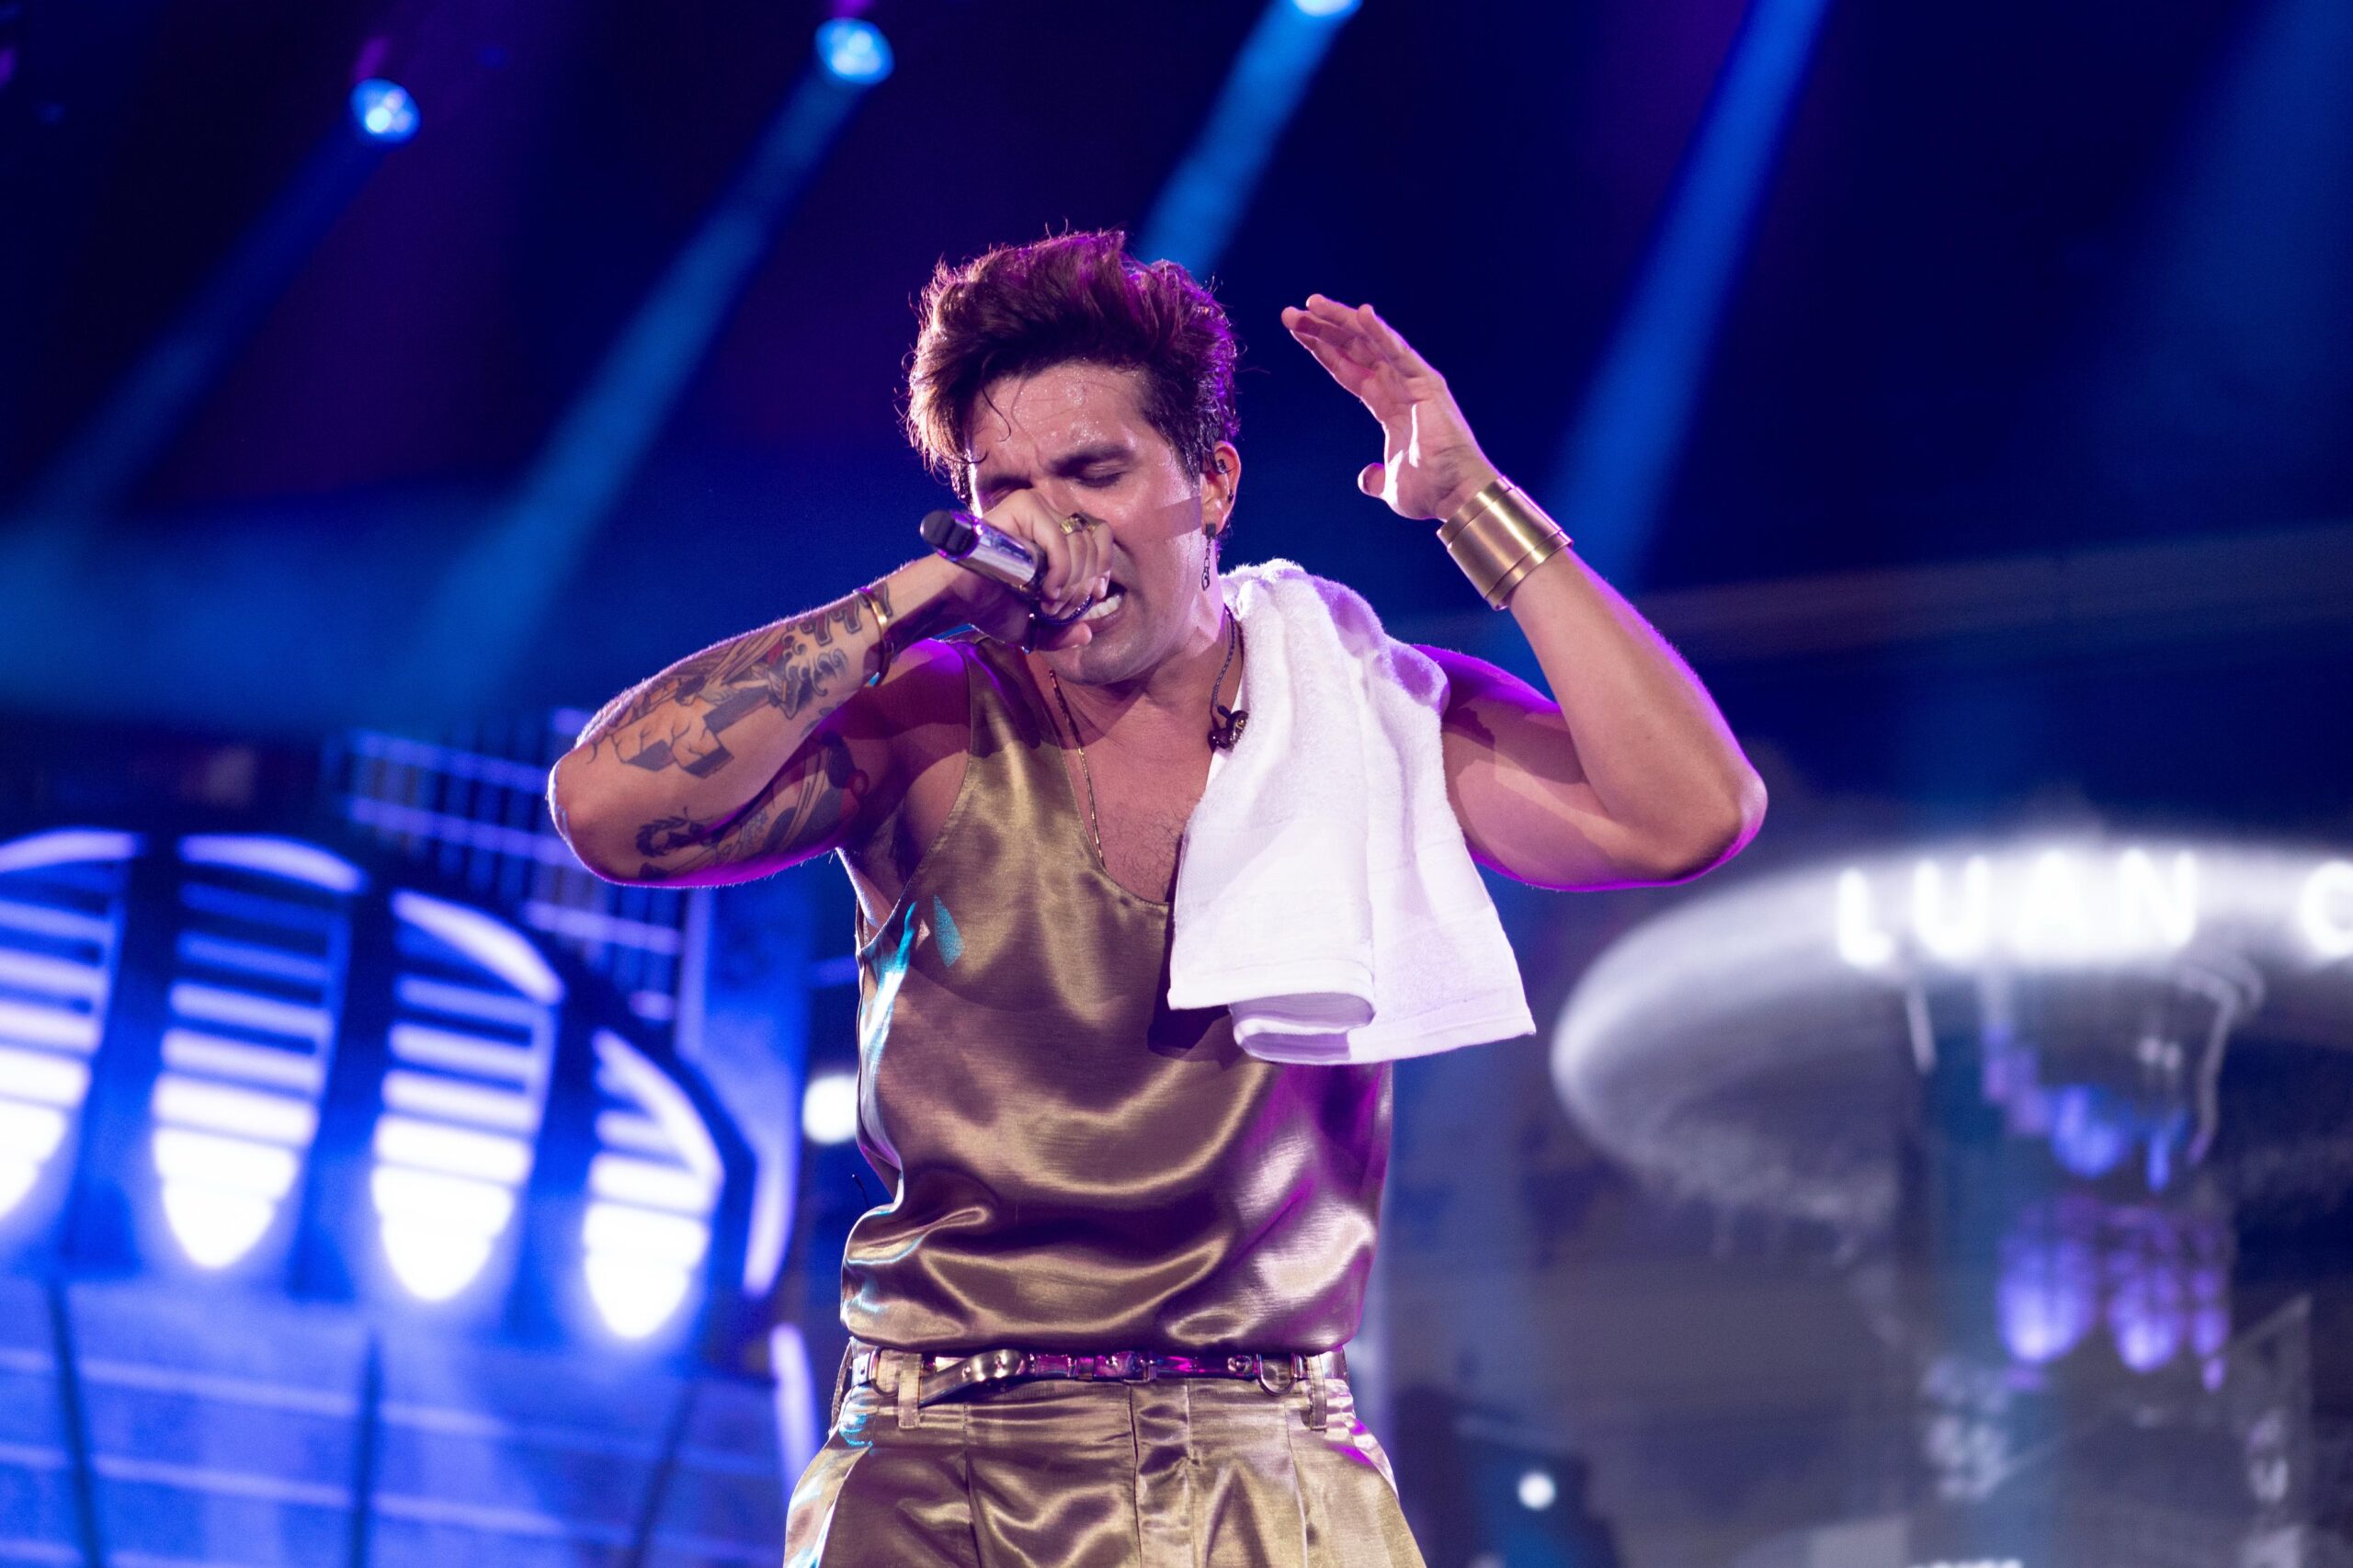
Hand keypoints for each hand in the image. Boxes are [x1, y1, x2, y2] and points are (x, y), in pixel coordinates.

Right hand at [937, 492, 1113, 650]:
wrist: (957, 597)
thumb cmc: (988, 606)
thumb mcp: (1032, 626)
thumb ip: (1060, 632)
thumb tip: (1087, 633)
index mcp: (1056, 533)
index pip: (1100, 535)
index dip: (1103, 567)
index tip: (1093, 596)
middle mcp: (1049, 514)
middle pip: (1094, 542)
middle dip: (1084, 585)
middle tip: (1061, 608)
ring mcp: (1037, 507)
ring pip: (1080, 543)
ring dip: (1071, 584)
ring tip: (1048, 603)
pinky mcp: (1023, 506)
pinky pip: (1060, 539)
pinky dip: (1060, 571)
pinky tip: (1045, 591)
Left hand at [1282, 295, 1499, 522]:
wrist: (1454, 497)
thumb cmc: (1430, 491)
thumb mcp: (1389, 485)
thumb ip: (1375, 478)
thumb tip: (1365, 479)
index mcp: (1389, 405)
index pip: (1349, 369)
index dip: (1324, 350)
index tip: (1298, 332)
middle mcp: (1399, 386)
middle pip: (1353, 349)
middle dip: (1323, 329)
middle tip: (1290, 313)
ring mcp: (1413, 382)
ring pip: (1370, 342)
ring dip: (1341, 321)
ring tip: (1311, 304)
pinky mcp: (1427, 384)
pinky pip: (1398, 352)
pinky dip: (1380, 332)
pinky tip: (1360, 313)